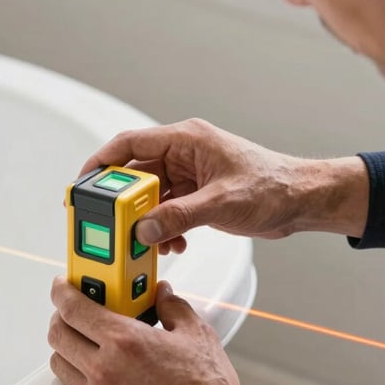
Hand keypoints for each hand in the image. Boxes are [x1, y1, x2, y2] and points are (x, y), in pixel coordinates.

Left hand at [48, 276, 266, 384]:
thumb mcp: (195, 334)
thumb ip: (172, 307)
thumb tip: (162, 294)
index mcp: (124, 341)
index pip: (73, 308)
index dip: (62, 292)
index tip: (62, 286)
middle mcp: (104, 369)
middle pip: (57, 334)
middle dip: (61, 317)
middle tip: (75, 311)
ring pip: (61, 364)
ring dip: (68, 347)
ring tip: (87, 341)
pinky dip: (82, 375)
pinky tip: (103, 370)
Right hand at [79, 118, 368, 252]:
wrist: (302, 201)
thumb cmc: (272, 187)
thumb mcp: (222, 203)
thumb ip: (179, 216)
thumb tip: (143, 230)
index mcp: (186, 140)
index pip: (129, 144)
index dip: (101, 163)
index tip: (82, 185)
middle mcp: (183, 154)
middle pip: (135, 175)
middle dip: (123, 202)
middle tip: (109, 225)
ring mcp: (189, 175)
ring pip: (150, 197)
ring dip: (145, 221)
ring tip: (147, 243)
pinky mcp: (196, 194)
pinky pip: (167, 210)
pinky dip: (164, 228)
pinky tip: (174, 244)